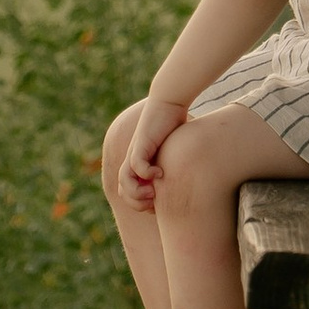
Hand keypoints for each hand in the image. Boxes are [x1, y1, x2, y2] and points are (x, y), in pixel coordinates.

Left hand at [119, 90, 188, 208]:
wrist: (169, 102)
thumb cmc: (174, 126)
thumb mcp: (172, 153)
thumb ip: (172, 167)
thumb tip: (186, 185)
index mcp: (137, 166)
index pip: (128, 194)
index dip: (140, 205)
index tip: (157, 206)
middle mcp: (132, 160)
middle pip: (122, 191)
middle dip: (137, 203)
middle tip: (154, 203)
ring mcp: (135, 151)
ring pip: (124, 180)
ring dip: (138, 192)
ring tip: (154, 192)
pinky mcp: (141, 143)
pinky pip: (136, 164)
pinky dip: (146, 173)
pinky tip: (160, 173)